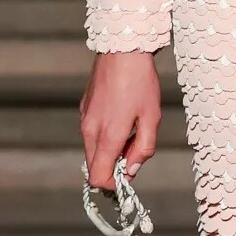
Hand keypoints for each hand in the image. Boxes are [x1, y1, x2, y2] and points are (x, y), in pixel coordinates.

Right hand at [80, 49, 161, 185]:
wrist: (121, 50)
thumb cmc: (141, 83)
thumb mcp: (152, 118)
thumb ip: (143, 149)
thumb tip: (132, 170)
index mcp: (108, 136)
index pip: (98, 178)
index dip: (114, 184)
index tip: (129, 175)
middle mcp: (90, 130)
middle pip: (94, 166)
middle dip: (113, 168)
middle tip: (135, 150)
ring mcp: (84, 119)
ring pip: (92, 150)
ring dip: (110, 151)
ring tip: (131, 130)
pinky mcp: (84, 110)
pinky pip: (92, 134)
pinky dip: (104, 136)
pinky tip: (121, 117)